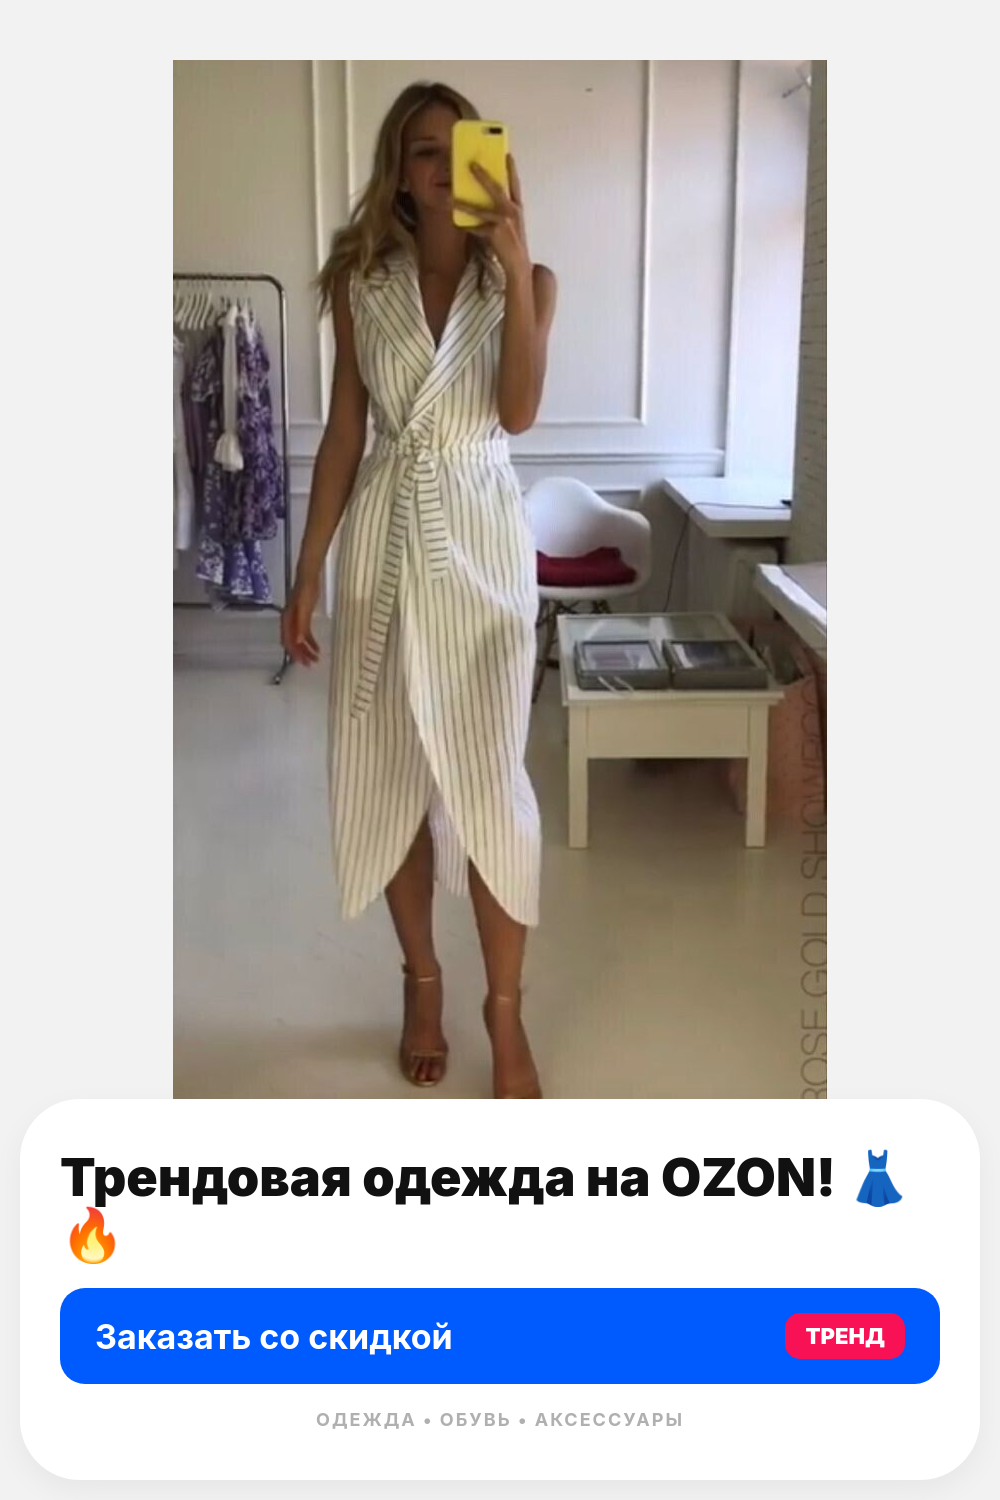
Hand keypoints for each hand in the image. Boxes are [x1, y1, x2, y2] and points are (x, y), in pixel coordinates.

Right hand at [281, 575, 320, 665]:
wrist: (309, 577)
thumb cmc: (306, 590)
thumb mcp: (304, 609)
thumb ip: (301, 626)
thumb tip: (298, 642)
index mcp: (287, 621)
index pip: (289, 642)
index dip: (296, 654)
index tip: (304, 663)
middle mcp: (289, 622)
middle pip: (293, 643)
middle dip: (301, 655)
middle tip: (310, 665)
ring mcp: (295, 620)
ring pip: (299, 640)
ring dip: (306, 650)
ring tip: (316, 659)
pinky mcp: (303, 617)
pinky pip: (305, 633)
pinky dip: (310, 641)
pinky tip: (317, 647)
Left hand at [452, 156, 530, 279]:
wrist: (519, 265)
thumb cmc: (513, 245)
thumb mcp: (511, 225)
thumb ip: (502, 212)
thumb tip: (483, 202)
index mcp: (518, 208)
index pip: (515, 184)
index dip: (511, 169)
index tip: (506, 154)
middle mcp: (513, 211)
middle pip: (497, 188)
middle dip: (483, 176)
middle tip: (471, 163)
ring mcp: (505, 222)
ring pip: (480, 209)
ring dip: (464, 203)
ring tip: (451, 198)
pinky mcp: (496, 232)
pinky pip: (477, 227)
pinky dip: (468, 227)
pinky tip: (459, 224)